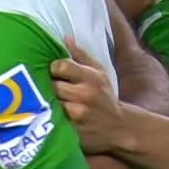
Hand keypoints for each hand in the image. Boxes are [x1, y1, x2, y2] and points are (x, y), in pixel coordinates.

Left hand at [51, 36, 127, 154]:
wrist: (121, 127)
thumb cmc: (105, 96)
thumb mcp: (99, 72)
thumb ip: (81, 56)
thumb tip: (66, 38)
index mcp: (91, 77)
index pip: (61, 65)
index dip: (54, 68)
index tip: (55, 72)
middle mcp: (85, 95)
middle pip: (53, 85)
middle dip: (49, 86)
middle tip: (49, 87)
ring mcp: (79, 114)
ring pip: (51, 103)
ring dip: (47, 101)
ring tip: (47, 99)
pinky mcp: (74, 131)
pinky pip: (53, 120)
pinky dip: (50, 117)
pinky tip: (50, 114)